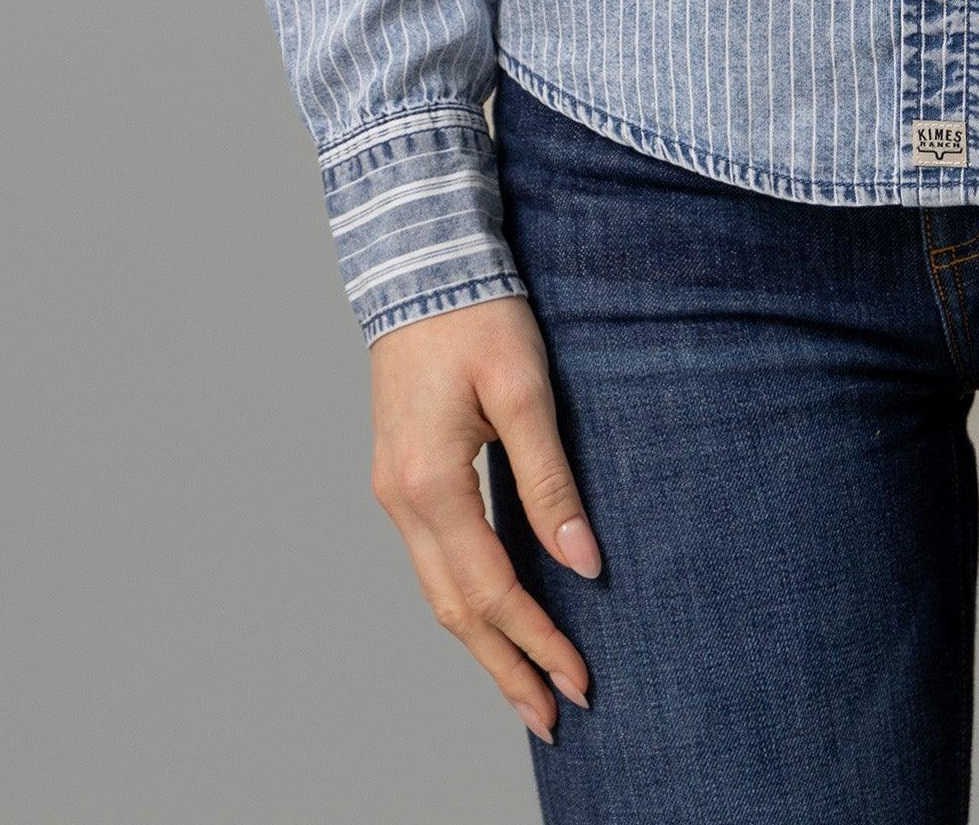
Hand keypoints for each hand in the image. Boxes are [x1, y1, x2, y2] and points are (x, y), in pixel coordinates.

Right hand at [368, 293, 601, 743]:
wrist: (420, 260)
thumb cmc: (476, 314)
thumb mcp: (523, 391)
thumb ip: (550, 481)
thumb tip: (584, 564)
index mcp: (430, 483)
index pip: (491, 590)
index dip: (537, 641)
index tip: (580, 683)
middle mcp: (401, 499)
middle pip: (455, 611)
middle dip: (505, 668)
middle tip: (553, 718)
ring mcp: (394, 489)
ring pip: (438, 592)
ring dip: (483, 643)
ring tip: (527, 685)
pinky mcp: (401, 474)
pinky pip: (432, 561)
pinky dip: (465, 602)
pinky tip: (493, 616)